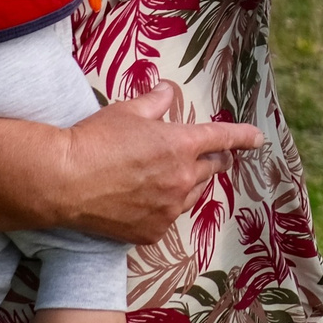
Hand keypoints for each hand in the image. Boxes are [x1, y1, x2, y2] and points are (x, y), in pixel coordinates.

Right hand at [57, 85, 267, 241]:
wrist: (63, 181)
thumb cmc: (94, 139)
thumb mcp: (127, 111)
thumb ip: (156, 101)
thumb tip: (169, 90)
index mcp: (181, 145)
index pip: (224, 137)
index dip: (243, 137)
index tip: (258, 139)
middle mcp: (183, 179)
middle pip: (212, 168)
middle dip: (214, 159)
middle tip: (208, 155)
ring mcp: (169, 209)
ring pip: (193, 194)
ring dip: (189, 182)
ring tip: (169, 175)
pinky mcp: (152, 232)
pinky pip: (168, 217)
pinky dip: (164, 206)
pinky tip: (144, 199)